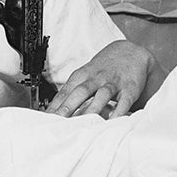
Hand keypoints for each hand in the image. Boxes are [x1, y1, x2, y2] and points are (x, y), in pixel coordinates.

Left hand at [46, 40, 165, 118]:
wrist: (130, 52)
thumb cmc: (103, 68)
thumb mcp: (85, 75)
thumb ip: (72, 92)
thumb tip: (54, 110)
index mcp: (82, 75)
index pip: (65, 91)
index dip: (55, 105)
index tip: (46, 118)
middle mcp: (96, 78)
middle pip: (80, 92)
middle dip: (69, 107)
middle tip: (59, 122)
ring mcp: (113, 83)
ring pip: (101, 96)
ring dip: (92, 109)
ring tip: (83, 125)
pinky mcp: (129, 89)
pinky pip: (124, 102)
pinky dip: (118, 112)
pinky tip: (112, 122)